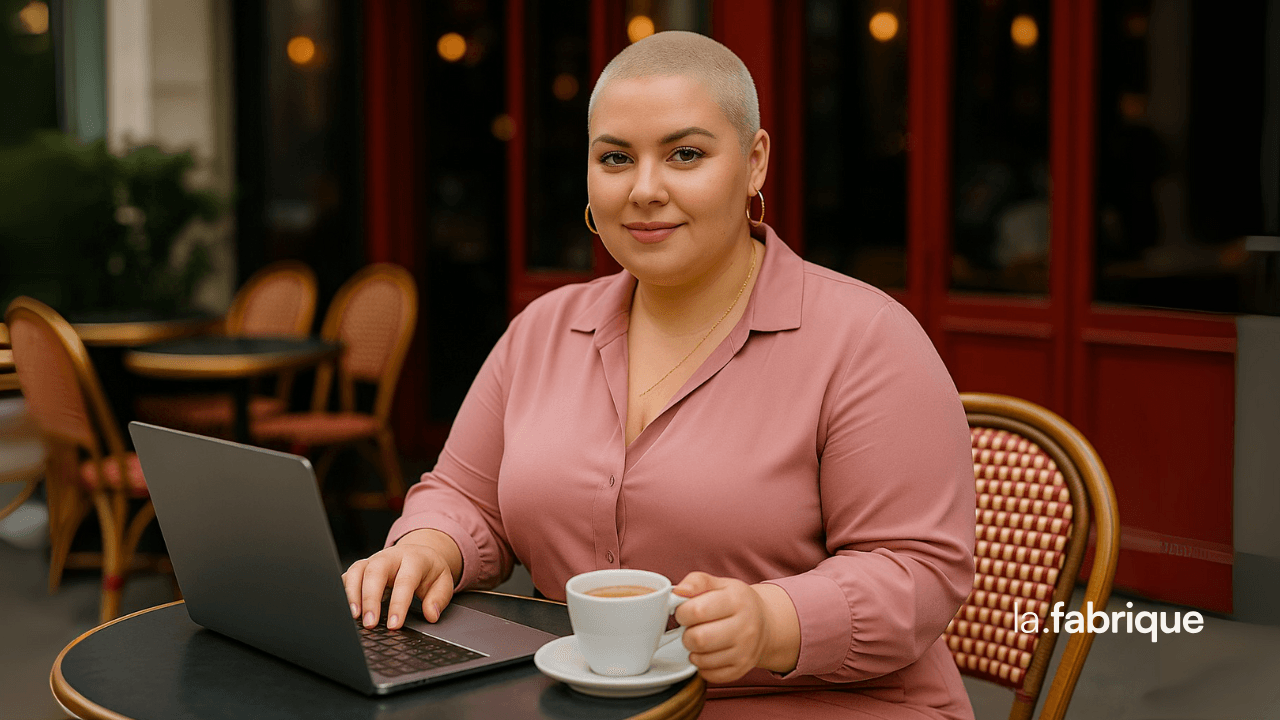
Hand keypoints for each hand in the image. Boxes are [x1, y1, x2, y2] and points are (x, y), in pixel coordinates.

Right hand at [341, 529, 462, 630]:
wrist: (419, 552)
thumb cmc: (429, 570)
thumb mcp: (443, 582)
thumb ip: (438, 598)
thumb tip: (431, 615)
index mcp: (413, 559)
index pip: (405, 581)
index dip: (399, 604)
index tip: (394, 624)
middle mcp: (390, 557)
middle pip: (375, 572)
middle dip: (370, 599)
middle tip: (370, 623)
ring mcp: (373, 560)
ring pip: (357, 571)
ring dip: (352, 594)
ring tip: (354, 617)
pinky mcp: (361, 568)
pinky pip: (347, 576)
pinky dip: (343, 592)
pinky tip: (345, 609)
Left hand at [672, 571, 793, 683]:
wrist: (765, 623)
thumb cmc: (737, 602)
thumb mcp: (720, 584)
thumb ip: (697, 582)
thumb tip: (678, 592)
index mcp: (737, 600)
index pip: (697, 611)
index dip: (682, 613)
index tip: (684, 612)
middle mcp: (745, 627)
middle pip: (698, 639)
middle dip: (686, 634)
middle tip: (691, 628)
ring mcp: (745, 651)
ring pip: (701, 659)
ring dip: (693, 650)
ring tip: (701, 640)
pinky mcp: (741, 669)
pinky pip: (708, 674)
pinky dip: (702, 665)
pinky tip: (708, 653)